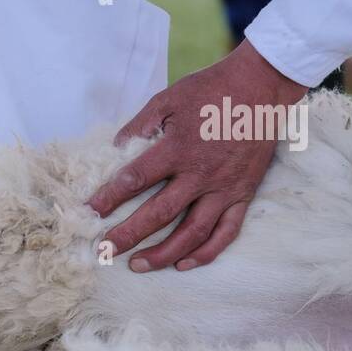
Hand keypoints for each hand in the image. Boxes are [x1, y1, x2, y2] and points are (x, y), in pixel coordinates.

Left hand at [87, 40, 307, 271]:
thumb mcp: (167, 99)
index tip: (89, 212)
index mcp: (178, 148)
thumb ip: (139, 126)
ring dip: (164, 253)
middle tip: (105, 250)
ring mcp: (225, 188)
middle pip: (159, 214)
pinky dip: (206, 252)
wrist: (263, 85)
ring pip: (192, 232)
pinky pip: (226, 232)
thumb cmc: (211, 90)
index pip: (136, 179)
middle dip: (128, 235)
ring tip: (138, 265)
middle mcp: (201, 174)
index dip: (109, 197)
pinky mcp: (244, 194)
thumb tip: (114, 149)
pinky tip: (183, 264)